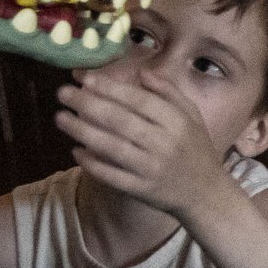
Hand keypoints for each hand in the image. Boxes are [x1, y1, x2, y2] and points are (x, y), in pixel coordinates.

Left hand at [54, 68, 232, 220]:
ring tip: (60, 117)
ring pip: (111, 147)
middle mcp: (164, 144)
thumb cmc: (197, 150)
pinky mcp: (141, 189)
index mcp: (177, 123)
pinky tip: (76, 151)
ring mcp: (151, 168)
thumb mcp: (193, 116)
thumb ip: (170, 92)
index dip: (111, 89)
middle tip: (63, 93)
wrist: (207, 194)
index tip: (86, 79)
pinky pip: (111, 175)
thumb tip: (143, 72)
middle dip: (88, 104)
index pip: (140, 101)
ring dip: (82, 131)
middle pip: (120, 121)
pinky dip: (92, 163)